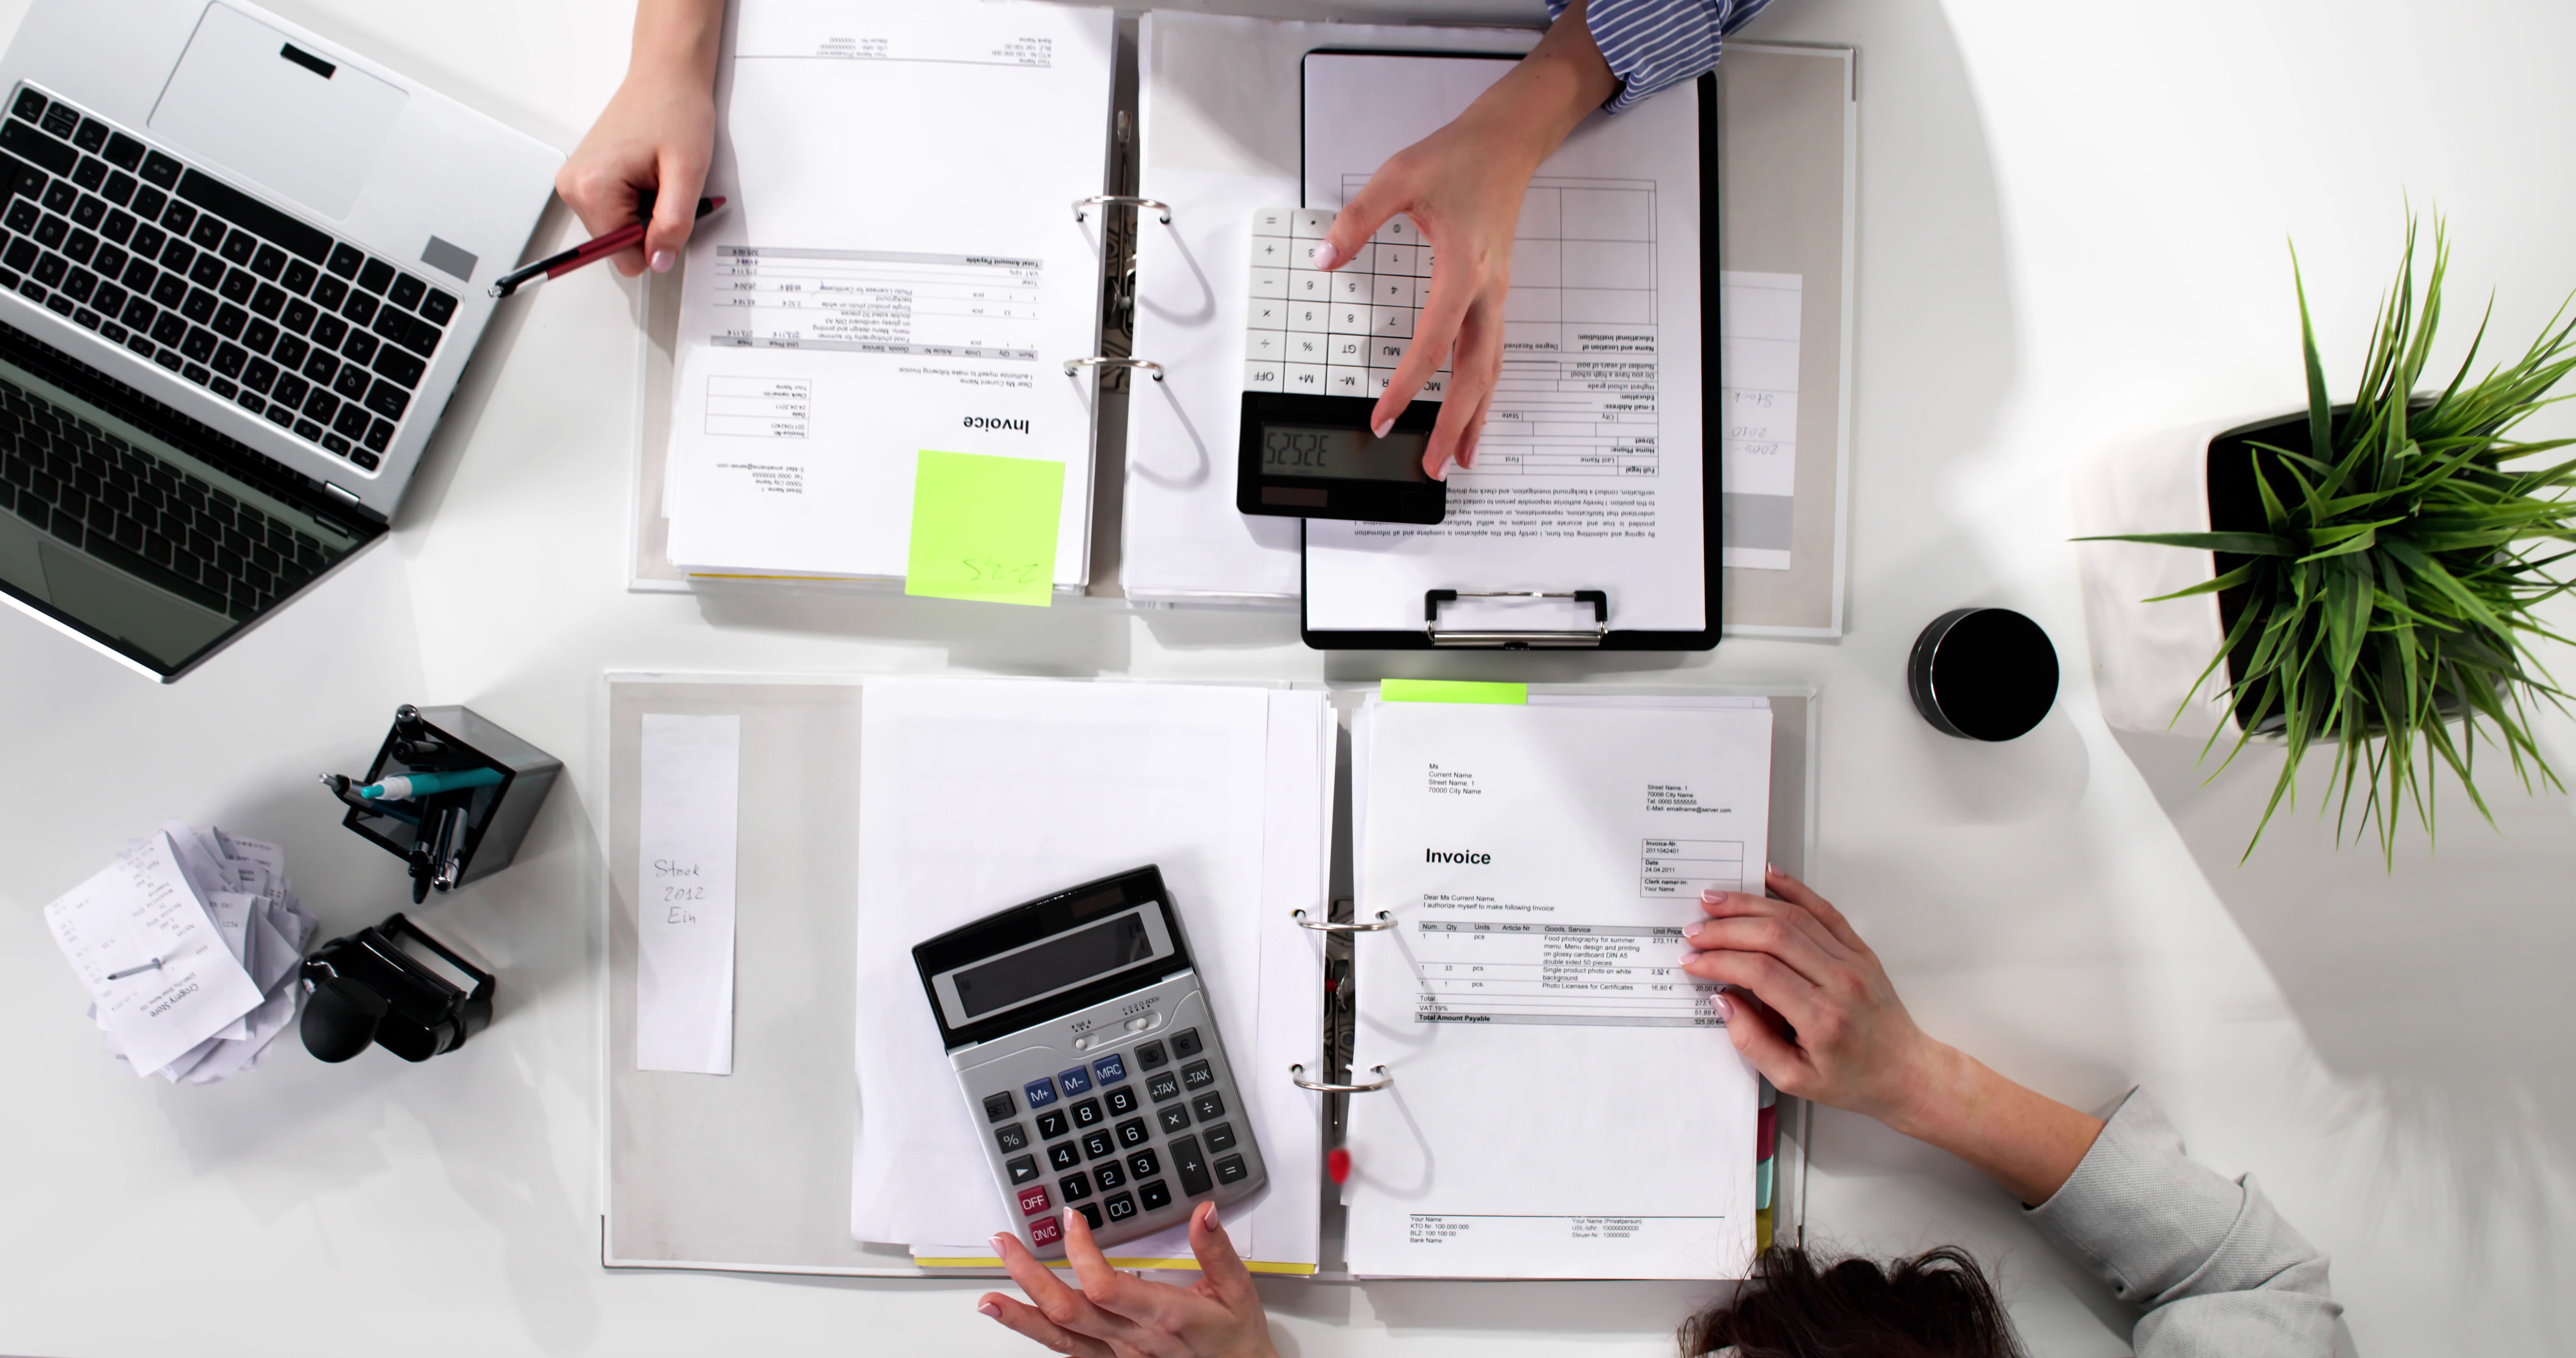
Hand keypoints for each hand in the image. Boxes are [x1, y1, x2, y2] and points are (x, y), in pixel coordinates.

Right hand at [555, 1, 720, 275]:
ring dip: (644, 212)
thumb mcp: (688, 173)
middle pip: (618, 245)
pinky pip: (614, 212)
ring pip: (617, 230)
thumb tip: (659, 261)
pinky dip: (636, 201)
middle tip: (666, 186)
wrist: (665, 76)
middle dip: (649, 224)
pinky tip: (646, 174)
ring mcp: (575, 182)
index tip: (668, 211)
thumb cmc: (675, 111)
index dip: (656, 243)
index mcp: (592, 188)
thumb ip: (674, 224)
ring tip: (656, 176)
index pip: (622, 257)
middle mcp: (573, 187)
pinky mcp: (584, 178)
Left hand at [979, 1201, 1278, 1357]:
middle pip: (1068, 1310)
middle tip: (1004, 1243)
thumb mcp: (1237, 1291)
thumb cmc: (1235, 1341)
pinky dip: (1035, 1334)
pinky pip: (1067, 1351)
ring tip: (988, 1296)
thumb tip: (1203, 1212)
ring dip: (1020, 1314)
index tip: (1070, 1218)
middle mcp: (1133, 1340)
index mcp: (1163, 1316)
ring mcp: (1119, 1356)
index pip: (1106, 1287)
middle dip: (1029, 1275)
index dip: (1081, 1253)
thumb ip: (1217, 1251)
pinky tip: (1014, 1318)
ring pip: (1059, 1337)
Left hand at [1317, 1, 1615, 479]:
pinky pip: (1490, 354)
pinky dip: (1482, 389)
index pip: (1432, 343)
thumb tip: (1325, 258)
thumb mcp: (1398, 178)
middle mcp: (1485, 292)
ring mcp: (1495, 297)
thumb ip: (1358, 221)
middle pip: (1474, 375)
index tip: (1385, 417)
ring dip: (1475, 417)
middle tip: (1433, 465)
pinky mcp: (1494, 294)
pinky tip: (1472, 409)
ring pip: (1489, 371)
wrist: (1507, 140)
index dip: (1408, 386)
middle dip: (1454, 425)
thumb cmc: (1459, 157)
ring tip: (1458, 457)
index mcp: (1462, 270)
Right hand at [1686, 867, 2107, 1205]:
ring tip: (1715, 899)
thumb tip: (1722, 1001)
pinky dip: (1794, 889)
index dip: (1720, 961)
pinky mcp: (1861, 949)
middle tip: (1695, 930)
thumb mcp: (1795, 1080)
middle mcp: (1840, 982)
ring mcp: (1854, 961)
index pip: (1761, 973)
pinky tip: (1769, 877)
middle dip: (1726, 929)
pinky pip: (1825, 910)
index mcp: (1822, 1018)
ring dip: (1749, 904)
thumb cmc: (1854, 1080)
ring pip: (1795, 916)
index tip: (1693, 961)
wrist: (1907, 1072)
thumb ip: (1753, 1042)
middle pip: (1774, 937)